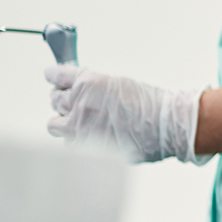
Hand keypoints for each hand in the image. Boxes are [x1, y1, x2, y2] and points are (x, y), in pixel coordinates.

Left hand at [46, 65, 202, 163]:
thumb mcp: (118, 83)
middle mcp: (79, 104)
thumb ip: (92, 84)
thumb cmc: (150, 103)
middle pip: (53, 99)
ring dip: (66, 121)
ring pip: (55, 124)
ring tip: (84, 120)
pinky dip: (77, 139)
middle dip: (62, 98)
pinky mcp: (85, 146)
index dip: (55, 76)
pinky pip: (69, 142)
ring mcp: (80, 128)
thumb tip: (75, 85)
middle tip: (75, 99)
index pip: (56, 76)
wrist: (168, 126)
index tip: (53, 76)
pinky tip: (92, 134)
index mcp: (88, 83)